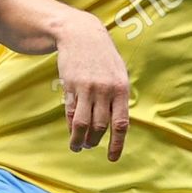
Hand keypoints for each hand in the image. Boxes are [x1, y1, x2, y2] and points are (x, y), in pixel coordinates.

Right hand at [55, 14, 130, 159]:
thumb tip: (116, 126)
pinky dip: (70, 126)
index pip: (121, 124)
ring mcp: (86, 88)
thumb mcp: (117, 74)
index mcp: (121, 89)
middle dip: (94, 141)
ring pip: (82, 124)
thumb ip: (118, 98)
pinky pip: (70, 113)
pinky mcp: (70, 86)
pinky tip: (71, 132)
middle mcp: (105, 90)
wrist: (81, 34)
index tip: (112, 158)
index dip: (117, 144)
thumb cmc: (102, 57)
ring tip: (78, 146)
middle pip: (100, 126)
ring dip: (80, 139)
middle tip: (90, 145)